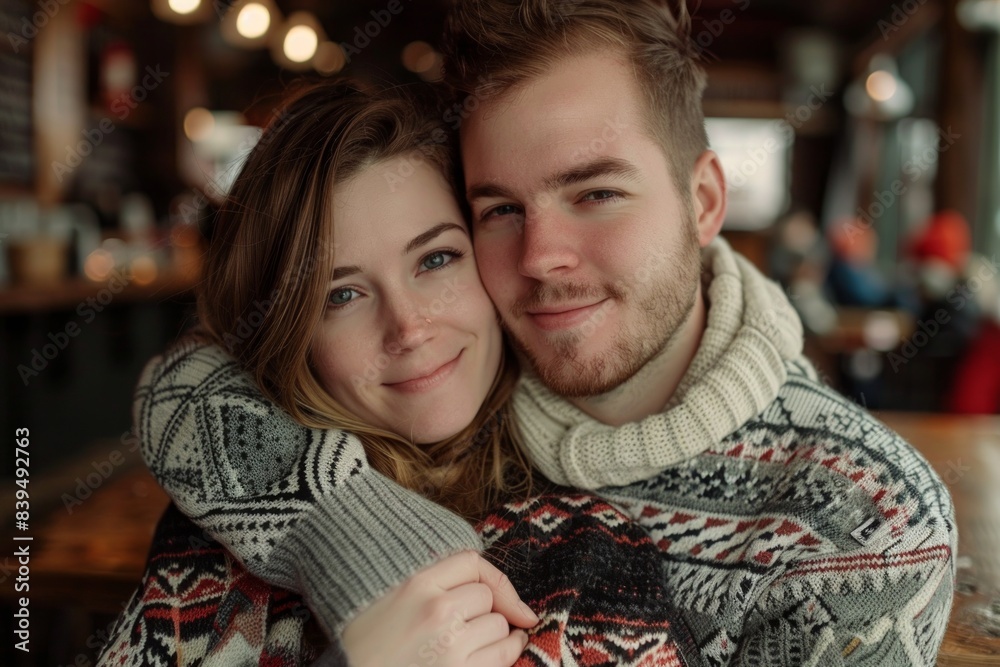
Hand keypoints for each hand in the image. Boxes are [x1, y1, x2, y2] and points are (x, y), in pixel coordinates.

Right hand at [341, 550, 537, 666]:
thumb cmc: (367, 642)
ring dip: (496, 633)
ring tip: (480, 640)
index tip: (498, 593)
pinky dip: (508, 651)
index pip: (471, 562)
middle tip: (472, 623)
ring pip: (499, 626)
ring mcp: (450, 644)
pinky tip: (505, 650)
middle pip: (487, 597)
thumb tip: (481, 585)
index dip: (489, 578)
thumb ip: (429, 581)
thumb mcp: (391, 596)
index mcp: (416, 583)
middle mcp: (436, 610)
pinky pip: (503, 655)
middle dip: (487, 610)